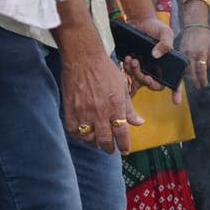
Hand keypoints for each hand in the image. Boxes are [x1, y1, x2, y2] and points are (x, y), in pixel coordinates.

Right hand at [59, 28, 142, 154]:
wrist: (83, 58)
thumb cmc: (105, 70)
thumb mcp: (122, 88)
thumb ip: (129, 108)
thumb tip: (139, 123)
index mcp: (115, 105)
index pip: (121, 132)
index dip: (124, 145)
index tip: (125, 151)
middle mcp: (100, 111)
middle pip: (105, 139)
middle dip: (109, 148)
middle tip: (111, 150)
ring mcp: (83, 111)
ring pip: (89, 138)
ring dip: (94, 143)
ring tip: (98, 142)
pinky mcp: (70, 109)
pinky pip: (73, 131)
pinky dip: (79, 136)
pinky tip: (83, 135)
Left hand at [121, 16, 179, 102]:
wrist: (138, 21)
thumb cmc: (155, 26)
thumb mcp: (165, 32)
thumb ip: (166, 43)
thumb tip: (157, 56)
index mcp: (169, 64)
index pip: (175, 80)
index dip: (176, 91)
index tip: (176, 101)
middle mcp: (158, 68)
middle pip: (154, 84)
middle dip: (147, 80)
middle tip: (142, 71)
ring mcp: (146, 68)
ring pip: (141, 80)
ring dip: (136, 73)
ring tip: (132, 60)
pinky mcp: (135, 65)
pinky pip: (131, 73)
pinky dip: (128, 68)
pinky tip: (127, 58)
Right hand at [179, 26, 209, 88]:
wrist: (194, 25)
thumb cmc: (205, 36)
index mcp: (201, 53)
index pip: (201, 69)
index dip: (202, 78)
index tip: (204, 84)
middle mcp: (191, 54)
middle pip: (192, 71)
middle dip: (195, 80)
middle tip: (198, 86)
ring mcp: (184, 53)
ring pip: (185, 68)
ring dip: (189, 76)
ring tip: (194, 82)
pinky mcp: (180, 51)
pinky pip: (181, 63)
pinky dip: (184, 70)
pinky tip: (187, 74)